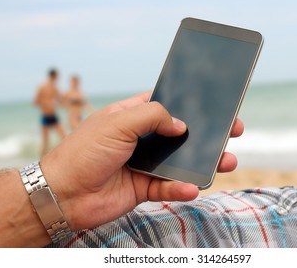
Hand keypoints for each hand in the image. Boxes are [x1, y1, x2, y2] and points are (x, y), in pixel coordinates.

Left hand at [41, 92, 243, 230]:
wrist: (64, 193)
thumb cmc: (84, 151)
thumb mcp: (118, 122)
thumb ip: (152, 117)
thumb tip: (180, 125)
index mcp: (133, 116)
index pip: (166, 105)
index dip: (189, 104)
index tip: (214, 103)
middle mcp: (142, 139)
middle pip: (181, 134)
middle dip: (206, 134)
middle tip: (232, 131)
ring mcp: (144, 163)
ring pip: (181, 162)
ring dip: (204, 162)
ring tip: (226, 161)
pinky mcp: (144, 187)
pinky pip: (169, 187)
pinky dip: (182, 188)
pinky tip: (192, 187)